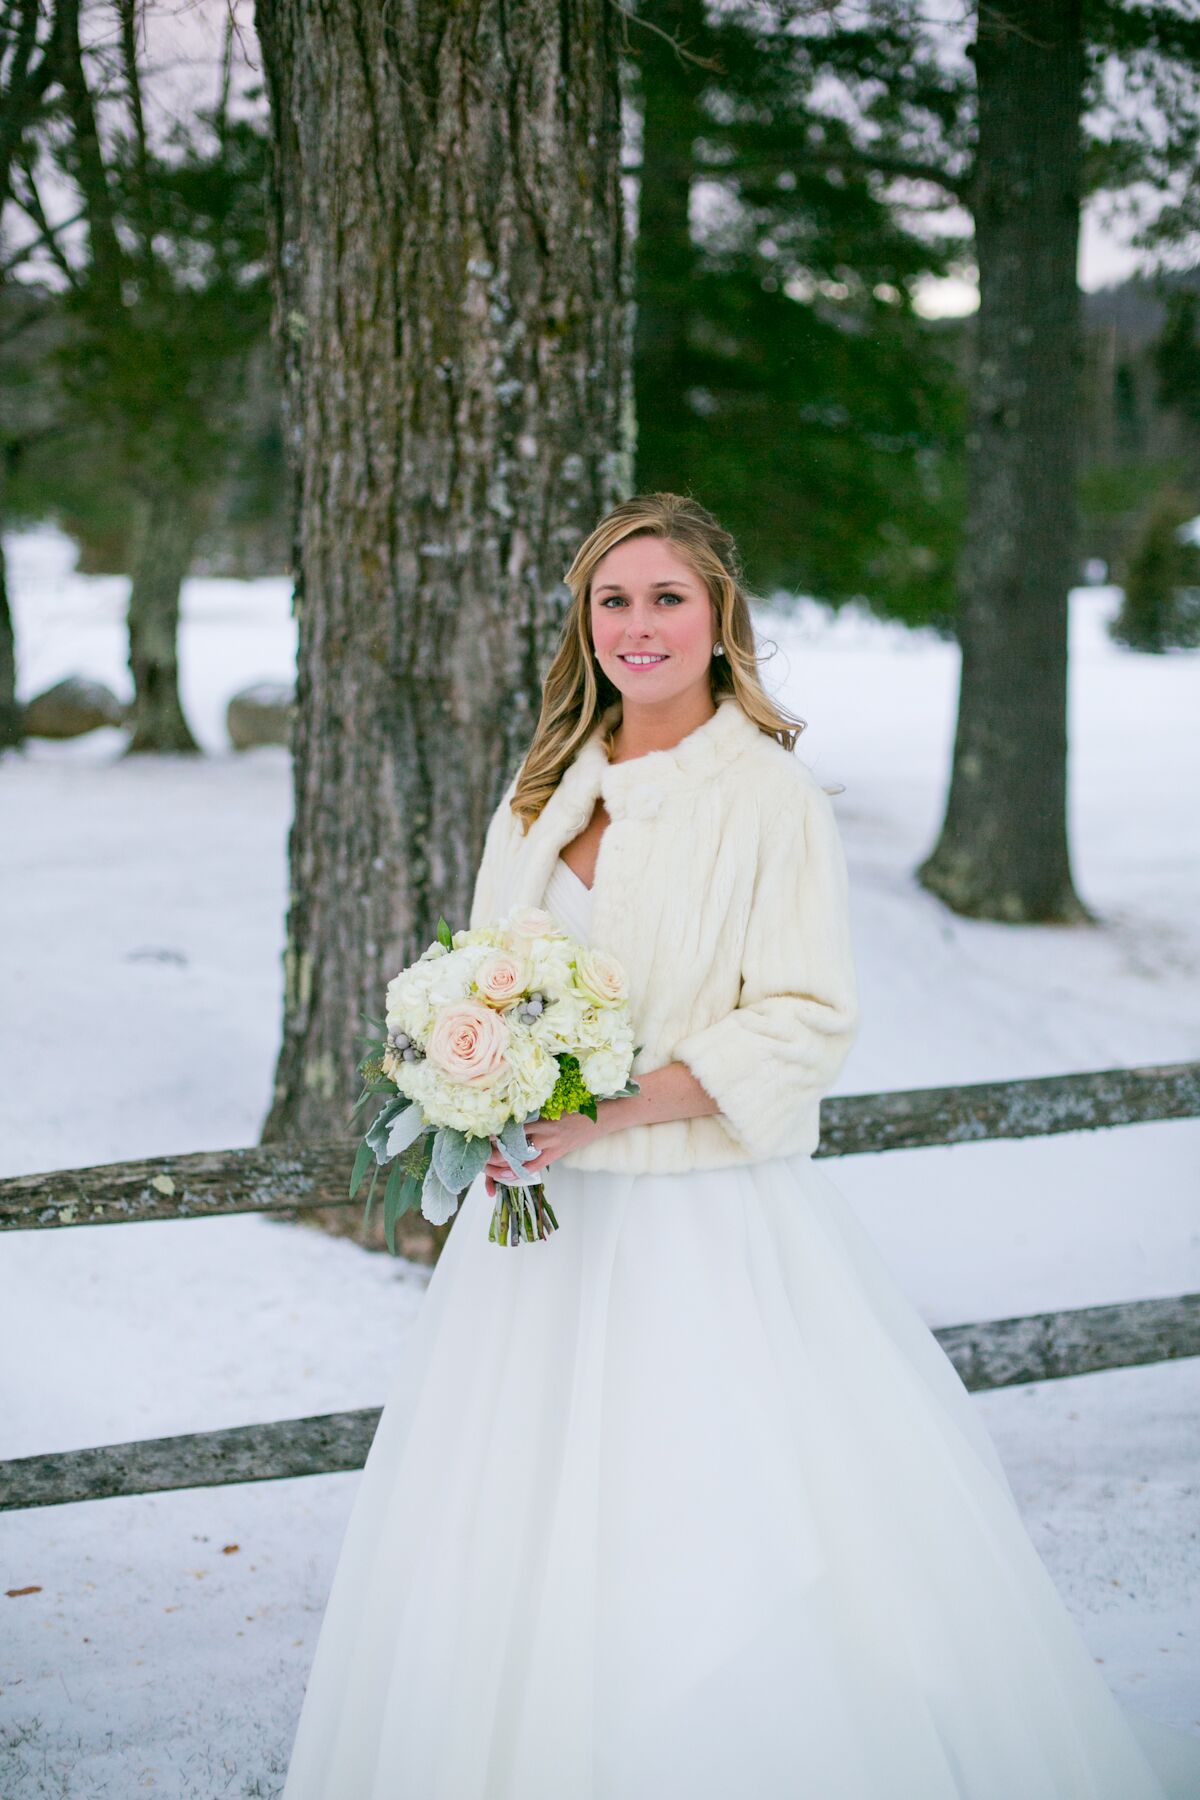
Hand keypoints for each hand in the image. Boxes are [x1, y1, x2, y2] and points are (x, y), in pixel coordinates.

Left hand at [483, 1110, 607, 1196]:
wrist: (600, 1117)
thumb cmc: (575, 1109)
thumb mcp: (552, 1106)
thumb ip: (533, 1113)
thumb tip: (511, 1116)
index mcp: (539, 1115)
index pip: (511, 1125)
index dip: (494, 1132)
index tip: (480, 1134)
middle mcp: (542, 1130)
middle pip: (510, 1143)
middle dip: (493, 1151)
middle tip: (479, 1153)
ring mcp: (549, 1144)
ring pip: (519, 1156)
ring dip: (501, 1163)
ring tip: (487, 1166)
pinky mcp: (556, 1154)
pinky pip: (533, 1167)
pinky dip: (519, 1172)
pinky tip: (506, 1176)